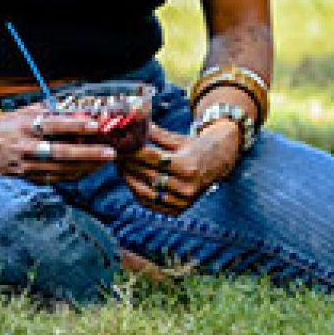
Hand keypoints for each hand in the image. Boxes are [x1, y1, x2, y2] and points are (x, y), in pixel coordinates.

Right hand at [0, 104, 115, 182]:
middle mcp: (26, 146)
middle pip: (61, 152)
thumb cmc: (6, 125)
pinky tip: (86, 171)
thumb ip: (49, 110)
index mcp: (26, 125)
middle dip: (88, 153)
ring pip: (60, 169)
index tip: (95, 124)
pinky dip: (72, 175)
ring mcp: (26, 164)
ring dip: (85, 166)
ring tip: (104, 161)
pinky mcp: (25, 177)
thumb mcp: (24, 112)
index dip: (75, 125)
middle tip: (110, 152)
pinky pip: (53, 179)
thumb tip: (75, 105)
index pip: (54, 125)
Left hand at [119, 124, 238, 215]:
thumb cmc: (196, 147)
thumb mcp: (178, 138)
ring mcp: (183, 200)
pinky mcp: (180, 210)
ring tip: (120, 169)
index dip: (133, 152)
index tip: (120, 146)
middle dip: (128, 165)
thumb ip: (155, 134)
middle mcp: (186, 185)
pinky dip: (139, 194)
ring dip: (130, 181)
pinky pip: (153, 204)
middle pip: (148, 175)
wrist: (218, 164)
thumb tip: (132, 124)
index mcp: (187, 165)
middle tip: (115, 156)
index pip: (152, 158)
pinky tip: (131, 182)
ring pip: (147, 193)